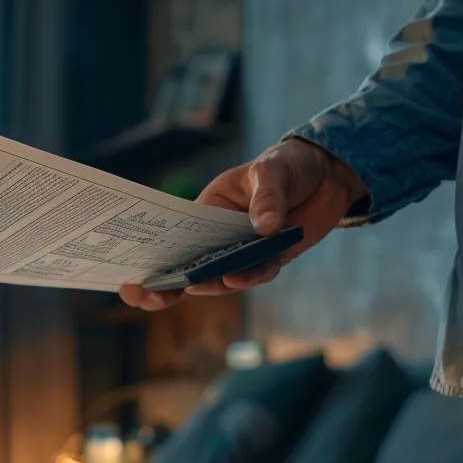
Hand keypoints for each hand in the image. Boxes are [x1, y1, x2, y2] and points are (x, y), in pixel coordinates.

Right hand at [118, 138, 367, 310]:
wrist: (330, 174)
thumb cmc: (288, 165)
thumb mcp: (271, 170)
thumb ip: (266, 197)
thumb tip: (262, 229)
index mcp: (207, 212)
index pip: (174, 238)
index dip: (152, 258)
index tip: (132, 275)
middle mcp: (223, 237)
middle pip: (191, 266)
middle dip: (169, 284)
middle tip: (149, 296)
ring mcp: (247, 251)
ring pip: (222, 277)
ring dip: (208, 284)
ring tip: (196, 285)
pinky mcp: (273, 259)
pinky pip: (258, 274)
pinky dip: (249, 277)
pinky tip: (240, 276)